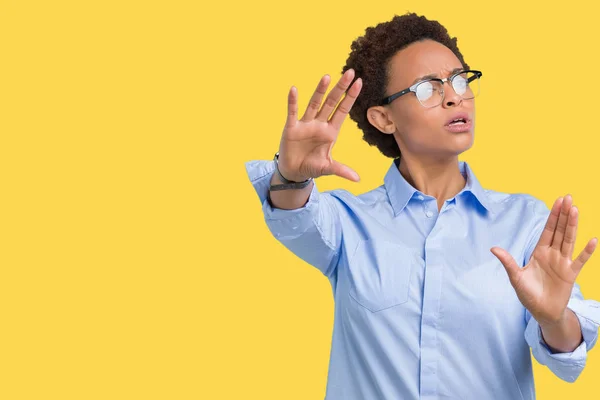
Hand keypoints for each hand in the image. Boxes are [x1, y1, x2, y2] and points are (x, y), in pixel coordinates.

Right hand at [277, 69, 361, 182]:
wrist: (294, 172)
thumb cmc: (312, 167)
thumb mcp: (328, 168)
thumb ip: (342, 170)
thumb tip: (358, 179)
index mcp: (330, 132)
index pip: (343, 111)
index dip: (351, 97)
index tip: (360, 83)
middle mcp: (319, 124)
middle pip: (331, 102)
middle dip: (341, 88)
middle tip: (350, 72)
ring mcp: (305, 124)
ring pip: (314, 104)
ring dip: (320, 91)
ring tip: (328, 76)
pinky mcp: (291, 128)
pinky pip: (292, 112)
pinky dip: (293, 102)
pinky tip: (294, 90)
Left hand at [490, 195, 597, 326]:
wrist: (541, 311)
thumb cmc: (528, 294)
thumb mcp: (515, 277)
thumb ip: (508, 262)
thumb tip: (493, 248)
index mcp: (540, 252)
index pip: (548, 230)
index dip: (553, 216)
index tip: (558, 201)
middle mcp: (553, 254)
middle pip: (559, 231)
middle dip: (563, 215)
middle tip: (568, 198)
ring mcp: (563, 263)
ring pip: (569, 240)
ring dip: (572, 226)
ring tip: (576, 210)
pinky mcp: (570, 274)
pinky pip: (580, 261)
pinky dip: (586, 251)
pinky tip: (592, 240)